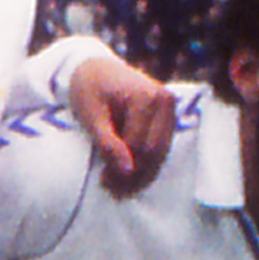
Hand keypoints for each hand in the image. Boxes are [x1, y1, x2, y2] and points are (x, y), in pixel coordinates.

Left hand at [68, 54, 178, 192]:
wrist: (94, 67)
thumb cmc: (88, 89)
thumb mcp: (90, 115)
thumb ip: (107, 143)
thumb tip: (126, 171)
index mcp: (146, 97)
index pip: (138, 145)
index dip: (122, 168)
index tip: (105, 184)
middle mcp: (165, 101)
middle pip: (153, 150)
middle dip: (134, 175)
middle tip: (114, 192)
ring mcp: (170, 109)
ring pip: (161, 152)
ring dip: (142, 173)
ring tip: (121, 189)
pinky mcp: (168, 116)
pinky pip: (161, 145)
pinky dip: (147, 162)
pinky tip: (131, 175)